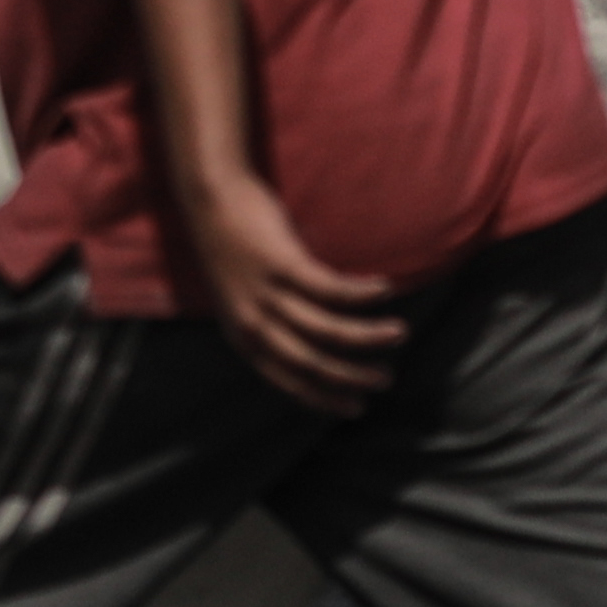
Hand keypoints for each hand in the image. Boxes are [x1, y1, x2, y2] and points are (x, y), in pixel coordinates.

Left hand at [167, 154, 402, 413]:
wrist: (208, 198)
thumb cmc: (230, 247)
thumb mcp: (240, 300)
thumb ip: (269, 326)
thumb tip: (311, 347)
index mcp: (244, 339)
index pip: (290, 382)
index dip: (326, 399)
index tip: (357, 408)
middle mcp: (254, 324)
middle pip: (312, 363)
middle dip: (353, 377)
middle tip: (385, 379)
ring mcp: (268, 294)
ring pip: (328, 329)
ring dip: (368, 336)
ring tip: (399, 333)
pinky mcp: (282, 264)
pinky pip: (331, 289)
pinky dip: (362, 294)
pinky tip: (384, 289)